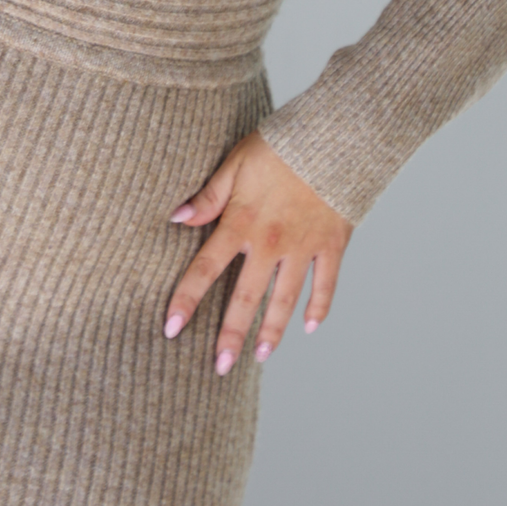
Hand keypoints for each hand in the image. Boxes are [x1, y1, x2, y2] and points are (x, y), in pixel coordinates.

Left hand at [163, 130, 351, 371]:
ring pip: (284, 300)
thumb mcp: (235, 162)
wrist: (336, 138)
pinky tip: (310, 327)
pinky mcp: (332, 245)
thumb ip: (208, 196)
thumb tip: (175, 218)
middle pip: (245, 298)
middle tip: (220, 367)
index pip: (205, 269)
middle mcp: (270, 243)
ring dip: (272, 332)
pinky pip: (325, 285)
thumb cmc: (280, 145)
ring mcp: (303, 248)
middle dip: (231, 335)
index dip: (186, 300)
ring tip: (260, 358)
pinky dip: (319, 308)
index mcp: (241, 223)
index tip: (170, 329)